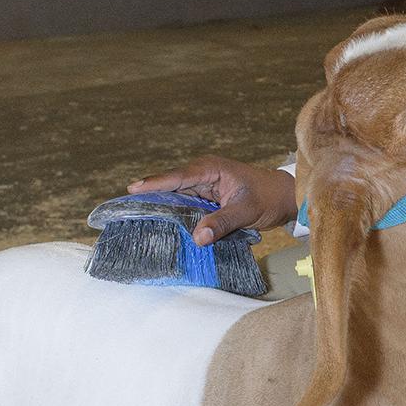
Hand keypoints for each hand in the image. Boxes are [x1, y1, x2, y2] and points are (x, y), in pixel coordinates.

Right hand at [127, 155, 297, 245]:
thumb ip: (222, 222)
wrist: (284, 197)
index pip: (179, 176)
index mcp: (211, 169)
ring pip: (175, 197)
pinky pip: (184, 205)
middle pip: (171, 186)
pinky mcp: (205, 198)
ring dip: (159, 208)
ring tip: (132, 219)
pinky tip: (158, 226)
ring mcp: (203, 186)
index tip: (132, 188)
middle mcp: (204, 174)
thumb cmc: (268, 198)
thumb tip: (198, 237)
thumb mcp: (246, 211)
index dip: (155, 183)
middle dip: (149, 196)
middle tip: (122, 209)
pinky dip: (173, 214)